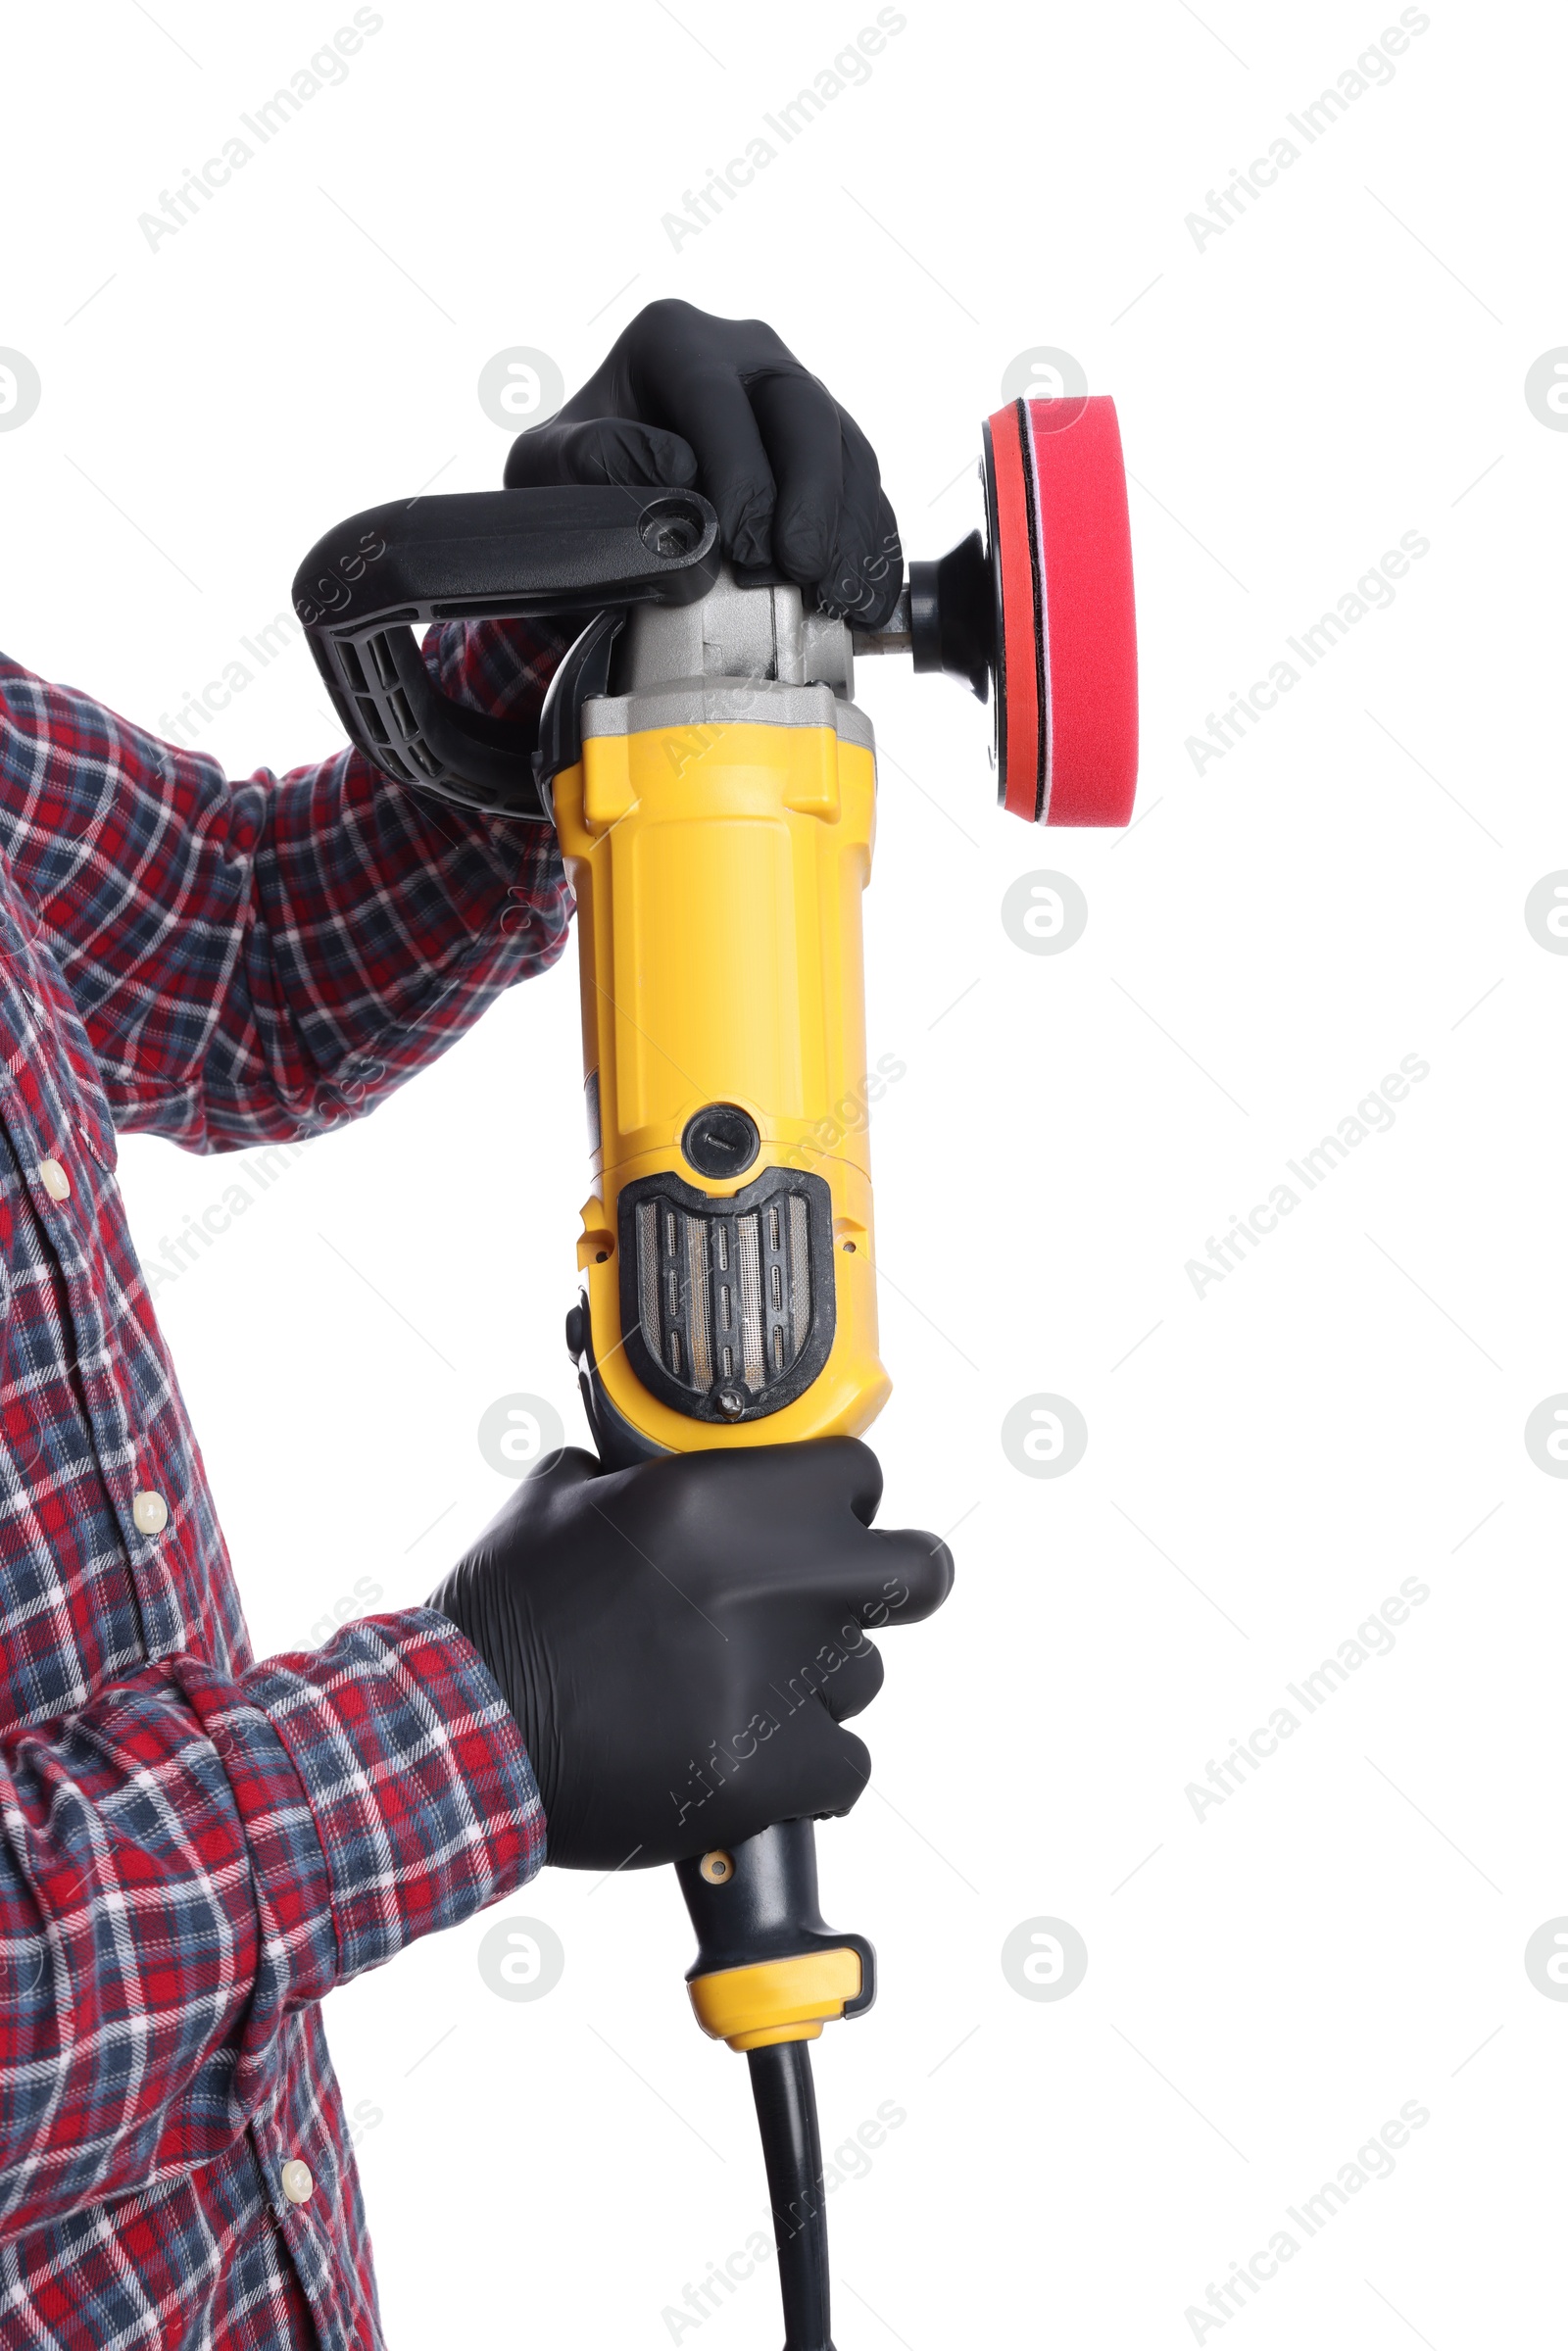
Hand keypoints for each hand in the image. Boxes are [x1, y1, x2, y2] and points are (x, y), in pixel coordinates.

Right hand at [427, 1438, 950, 1870]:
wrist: (458, 1741)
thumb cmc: (502, 1619)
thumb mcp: (558, 1497)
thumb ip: (633, 1471)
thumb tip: (659, 1457)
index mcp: (722, 1499)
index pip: (859, 1474)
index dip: (836, 1502)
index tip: (812, 1526)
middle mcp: (771, 1580)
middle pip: (919, 1571)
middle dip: (888, 1584)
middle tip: (833, 1604)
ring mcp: (781, 1680)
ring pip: (865, 1676)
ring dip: (816, 1684)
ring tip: (733, 1696)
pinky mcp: (775, 1772)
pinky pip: (846, 1764)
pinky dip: (806, 1770)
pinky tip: (746, 1761)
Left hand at [502, 299, 903, 626]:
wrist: (604, 507)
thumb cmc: (575, 480)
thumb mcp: (546, 467)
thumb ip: (587, 459)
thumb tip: (677, 472)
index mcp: (675, 339)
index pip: (717, 396)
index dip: (738, 473)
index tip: (738, 547)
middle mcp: (746, 354)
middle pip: (802, 412)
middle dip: (809, 498)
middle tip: (799, 570)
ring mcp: (795, 399)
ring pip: (848, 450)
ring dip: (850, 530)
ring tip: (839, 596)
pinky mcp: (829, 451)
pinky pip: (866, 490)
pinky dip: (872, 546)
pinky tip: (868, 597)